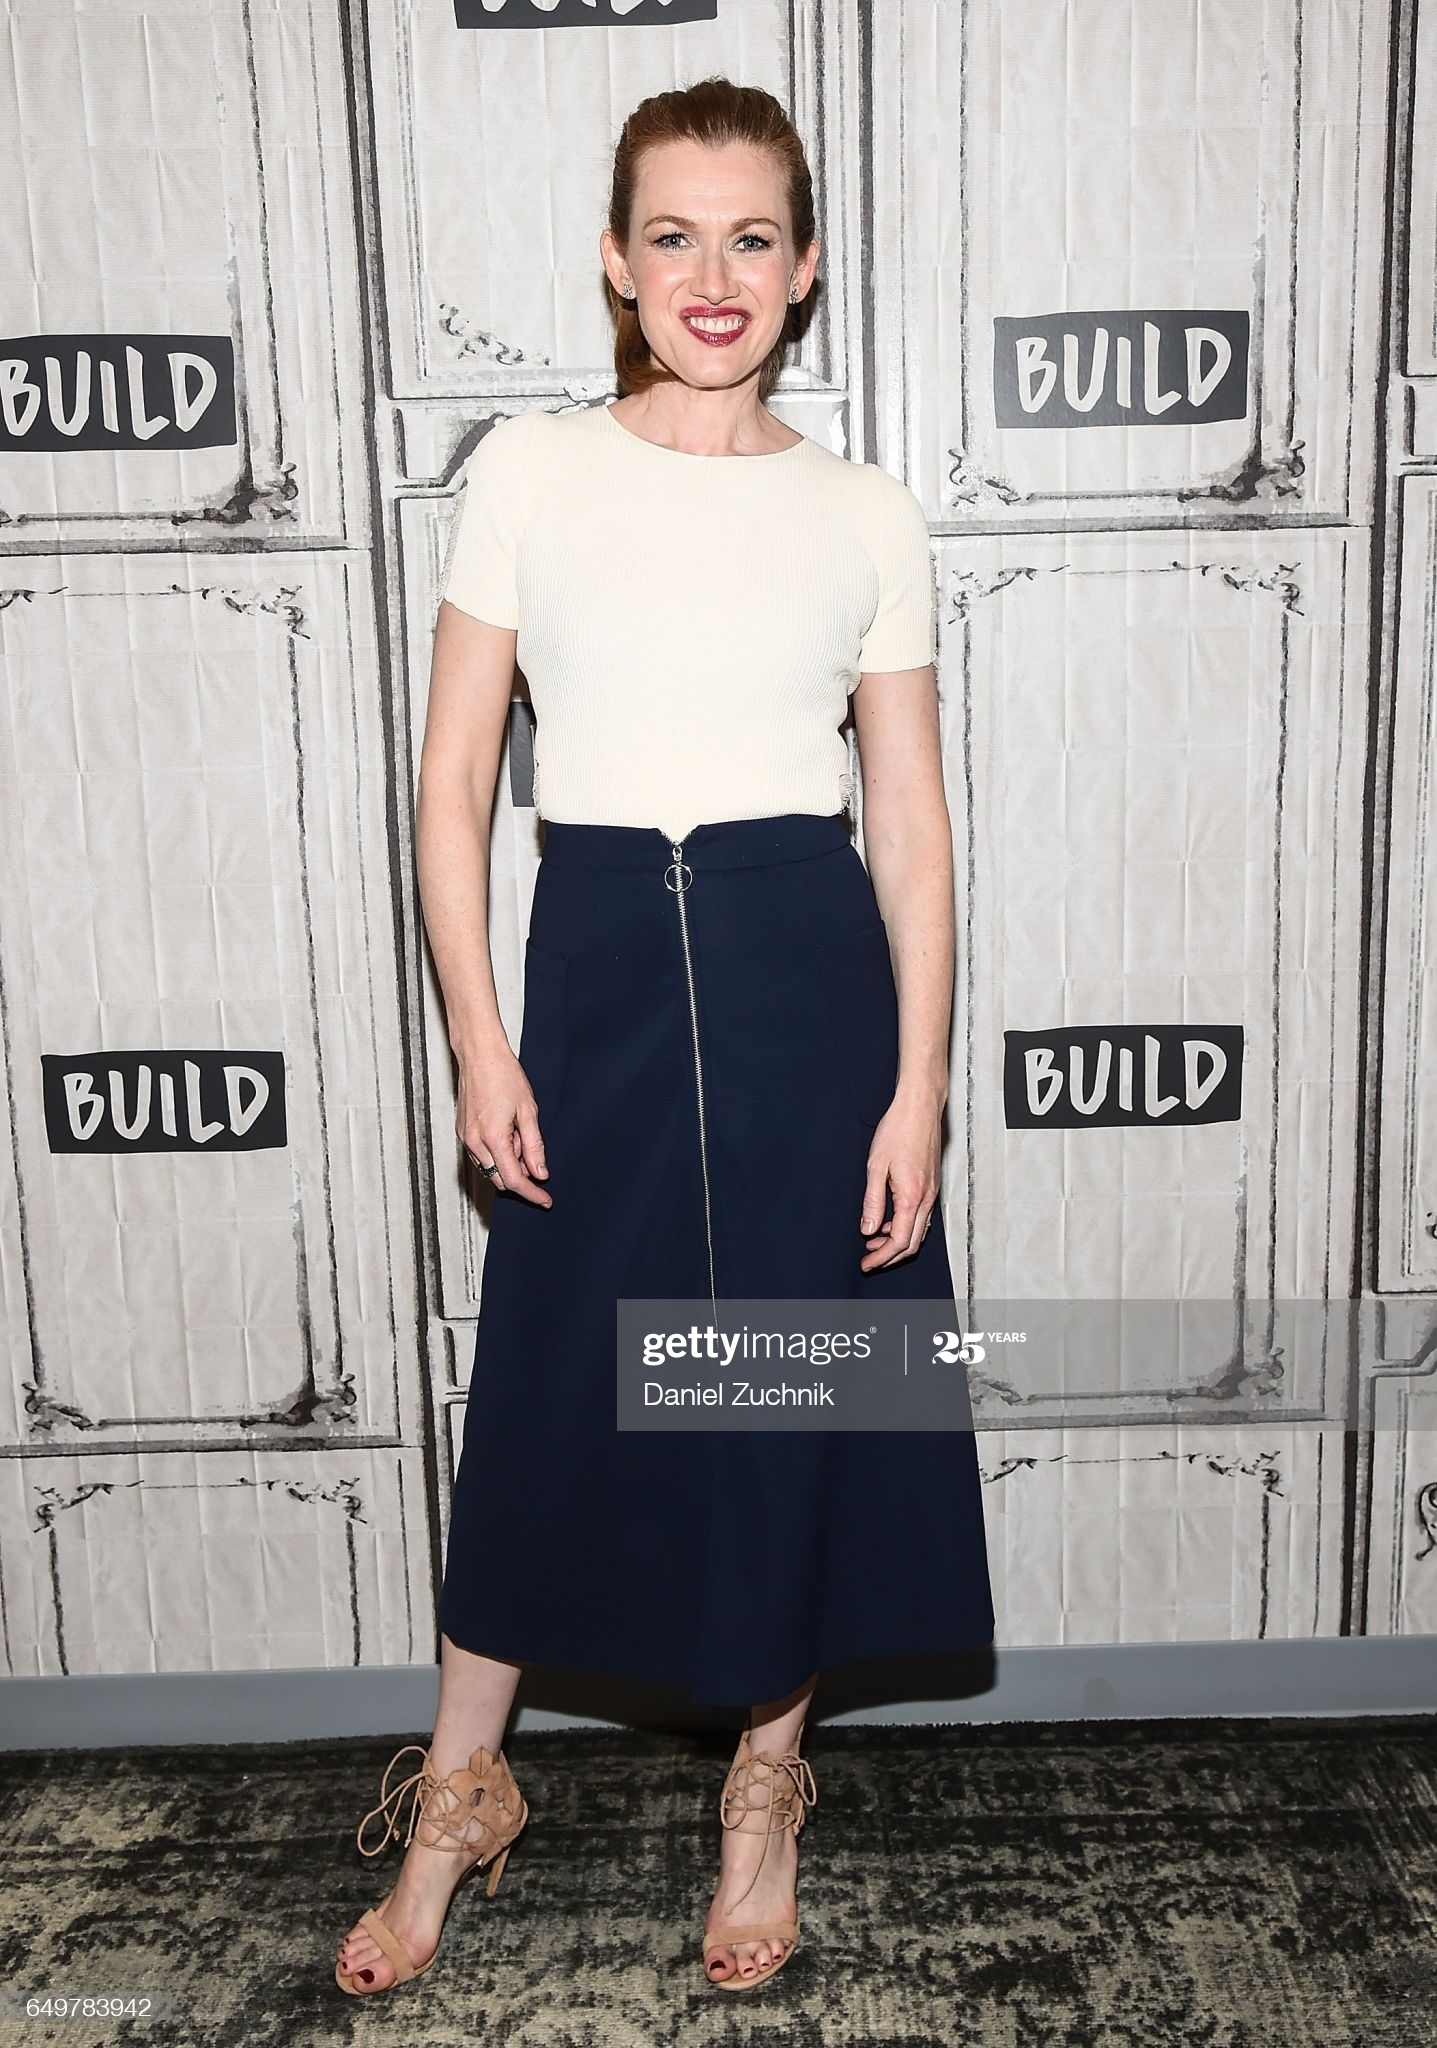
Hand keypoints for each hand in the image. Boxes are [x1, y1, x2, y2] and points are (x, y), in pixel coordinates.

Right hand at [455, 1045, 552, 1206]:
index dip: (532, 1194)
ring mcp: (465, 1138)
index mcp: (493, 1138)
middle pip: (499, 1179)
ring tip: (518, 1132)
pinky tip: (506, 1131)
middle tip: (532, 1151)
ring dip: (508, 1162)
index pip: (514, 1180)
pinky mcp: (462, 1132)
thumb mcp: (529, 1111)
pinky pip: (481, 1156)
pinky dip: (497, 1153)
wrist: (480, 1055)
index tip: (545, 1200)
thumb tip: (540, 1173)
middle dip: (520, 1175)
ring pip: (489, 1169)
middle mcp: (474, 1142)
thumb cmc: (504, 1076)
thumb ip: (534, 1147)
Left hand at [858, 1088, 941, 1269]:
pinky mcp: (932, 1184)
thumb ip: (873, 1201)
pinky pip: (922, 1216)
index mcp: (912, 1196)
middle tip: (869, 1259)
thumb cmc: (898, 1129)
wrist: (919, 1107)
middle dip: (890, 1256)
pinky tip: (890, 1220)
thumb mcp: (876, 1166)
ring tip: (874, 1240)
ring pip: (919, 1230)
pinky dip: (906, 1226)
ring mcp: (932, 1191)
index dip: (882, 1257)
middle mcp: (927, 1198)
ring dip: (898, 1241)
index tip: (866, 1263)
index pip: (900, 1241)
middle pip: (913, 1242)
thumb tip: (869, 1229)